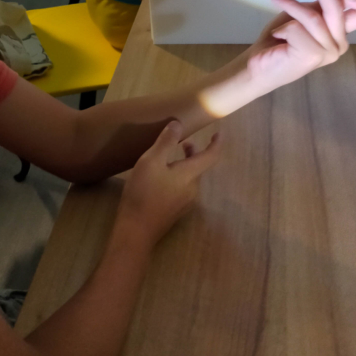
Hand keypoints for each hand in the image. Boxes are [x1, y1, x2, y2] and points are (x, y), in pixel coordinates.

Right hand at [119, 121, 220, 248]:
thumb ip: (166, 142)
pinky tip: (159, 177)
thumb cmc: (144, 192)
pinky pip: (181, 188)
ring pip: (189, 178)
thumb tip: (179, 124)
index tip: (218, 133)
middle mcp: (192, 189)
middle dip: (194, 153)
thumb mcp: (151, 161)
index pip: (211, 156)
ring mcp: (184, 202)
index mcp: (190, 174)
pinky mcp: (174, 211)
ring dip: (183, 165)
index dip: (216, 143)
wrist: (136, 230)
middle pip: (199, 167)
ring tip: (168, 157)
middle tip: (184, 142)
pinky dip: (176, 176)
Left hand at [245, 0, 355, 94]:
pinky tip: (278, 36)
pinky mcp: (312, 56)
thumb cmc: (280, 39)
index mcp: (340, 33)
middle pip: (338, 9)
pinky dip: (283, 28)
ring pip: (313, 17)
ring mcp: (327, 53)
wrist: (257, 64)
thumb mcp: (304, 15)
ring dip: (291, 4)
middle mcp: (339, 44)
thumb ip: (323, 6)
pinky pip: (297, 29)